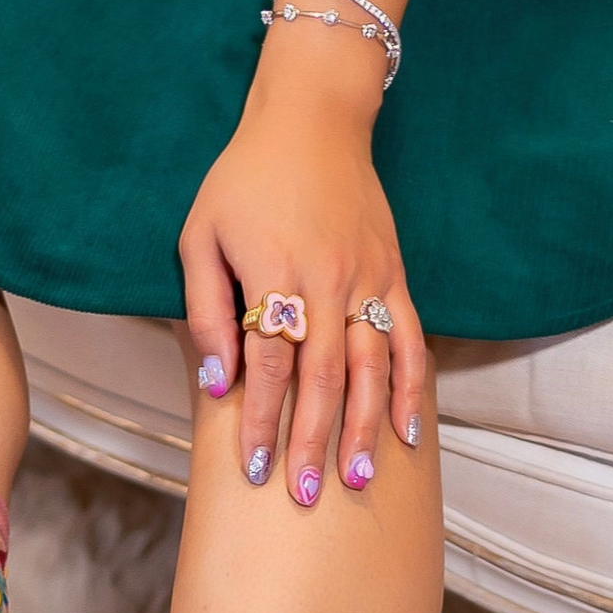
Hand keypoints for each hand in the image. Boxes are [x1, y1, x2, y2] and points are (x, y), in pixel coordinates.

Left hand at [179, 25, 424, 500]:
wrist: (312, 118)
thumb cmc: (244, 181)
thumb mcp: (201, 235)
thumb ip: (207, 310)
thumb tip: (216, 382)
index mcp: (276, 273)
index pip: (266, 364)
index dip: (260, 420)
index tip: (252, 469)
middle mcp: (327, 281)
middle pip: (323, 377)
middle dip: (313, 440)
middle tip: (305, 494)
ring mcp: (366, 279)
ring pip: (372, 366)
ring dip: (365, 427)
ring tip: (357, 479)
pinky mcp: (392, 275)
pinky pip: (410, 340)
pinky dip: (412, 388)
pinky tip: (408, 434)